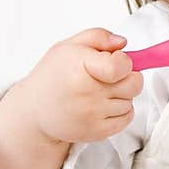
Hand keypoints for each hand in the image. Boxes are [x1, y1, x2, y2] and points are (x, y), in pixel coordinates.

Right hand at [18, 27, 144, 145]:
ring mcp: (93, 115)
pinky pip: (127, 118)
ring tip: (101, 91)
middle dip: (128, 77)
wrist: (35, 110)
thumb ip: (98, 37)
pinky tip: (104, 104)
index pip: (121, 66)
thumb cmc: (53, 76)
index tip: (116, 60)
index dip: (124, 61)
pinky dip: (121, 111)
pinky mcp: (97, 131)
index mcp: (80, 68)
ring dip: (122, 95)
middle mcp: (87, 93)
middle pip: (133, 84)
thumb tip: (122, 43)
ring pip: (130, 101)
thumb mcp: (68, 46)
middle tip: (111, 75)